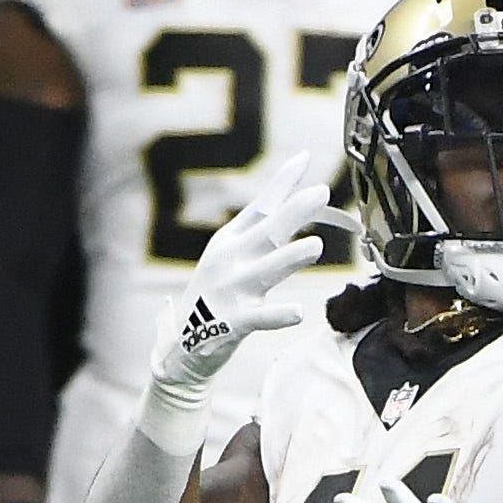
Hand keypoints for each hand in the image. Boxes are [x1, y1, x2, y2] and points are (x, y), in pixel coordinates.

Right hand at [152, 152, 340, 402]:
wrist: (182, 344)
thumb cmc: (219, 294)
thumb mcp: (234, 257)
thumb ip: (265, 234)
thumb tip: (301, 202)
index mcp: (230, 241)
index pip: (260, 206)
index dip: (282, 183)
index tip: (304, 159)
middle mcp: (229, 260)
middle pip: (266, 232)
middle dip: (293, 212)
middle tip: (320, 193)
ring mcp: (230, 290)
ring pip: (265, 271)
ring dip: (289, 258)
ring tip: (315, 246)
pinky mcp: (233, 322)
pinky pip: (260, 318)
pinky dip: (278, 315)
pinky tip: (299, 312)